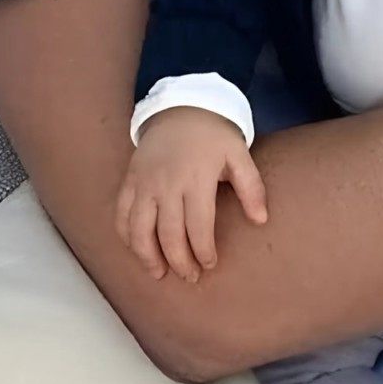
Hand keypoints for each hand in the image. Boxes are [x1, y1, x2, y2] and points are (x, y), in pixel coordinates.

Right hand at [115, 107, 267, 283]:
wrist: (180, 106)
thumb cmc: (213, 134)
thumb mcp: (239, 154)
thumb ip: (252, 187)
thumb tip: (261, 220)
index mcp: (196, 179)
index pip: (198, 227)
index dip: (203, 251)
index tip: (210, 264)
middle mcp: (166, 184)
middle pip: (168, 234)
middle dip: (179, 261)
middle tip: (190, 277)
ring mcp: (144, 183)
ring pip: (139, 230)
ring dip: (147, 256)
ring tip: (159, 274)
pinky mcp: (130, 180)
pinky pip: (121, 214)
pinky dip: (126, 236)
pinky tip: (137, 249)